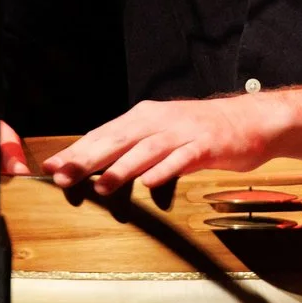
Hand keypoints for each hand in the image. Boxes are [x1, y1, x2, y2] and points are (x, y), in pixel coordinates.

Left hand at [41, 95, 282, 197]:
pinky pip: (182, 159)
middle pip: (118, 140)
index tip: (51, 166)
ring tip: (101, 185)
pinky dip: (165, 170)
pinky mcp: (206, 146)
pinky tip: (150, 183)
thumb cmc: (201, 131)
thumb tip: (96, 164)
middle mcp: (160, 121)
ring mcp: (183, 133)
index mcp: (145, 117)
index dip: (76, 150)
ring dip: (122, 167)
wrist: (250, 120)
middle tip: (63, 176)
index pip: (104, 133)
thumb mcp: (162, 132)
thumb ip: (133, 146)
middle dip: (88, 158)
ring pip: (146, 149)